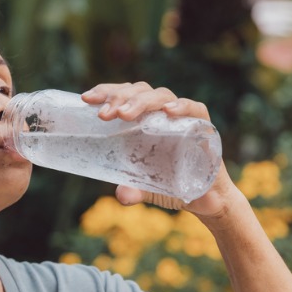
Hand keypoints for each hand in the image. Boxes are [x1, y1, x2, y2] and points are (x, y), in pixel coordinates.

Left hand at [81, 82, 244, 222]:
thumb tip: (121, 196)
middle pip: (140, 91)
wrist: (206, 200)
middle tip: (104, 115)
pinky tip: (168, 111)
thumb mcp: (148, 189)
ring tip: (124, 114)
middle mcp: (161, 114)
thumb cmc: (173, 186)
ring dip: (141, 101)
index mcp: (143, 121)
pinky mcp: (203, 127)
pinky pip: (195, 109)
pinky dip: (182, 107)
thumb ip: (134, 191)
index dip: (106, 92)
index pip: (124, 96)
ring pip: (161, 96)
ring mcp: (183, 118)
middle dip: (120, 98)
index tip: (85, 99)